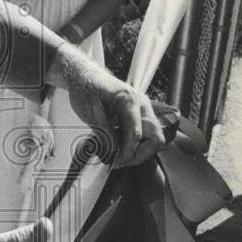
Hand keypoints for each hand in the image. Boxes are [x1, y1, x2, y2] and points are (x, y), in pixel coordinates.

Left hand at [51, 46, 164, 167]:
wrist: (86, 77)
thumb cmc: (86, 89)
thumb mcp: (90, 112)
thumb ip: (104, 132)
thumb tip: (114, 152)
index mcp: (129, 100)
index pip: (136, 133)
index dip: (127, 152)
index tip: (115, 163)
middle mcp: (142, 104)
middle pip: (155, 137)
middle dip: (139, 155)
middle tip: (119, 163)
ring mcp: (143, 109)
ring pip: (154, 138)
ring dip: (139, 151)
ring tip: (119, 158)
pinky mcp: (139, 114)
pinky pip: (146, 134)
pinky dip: (136, 145)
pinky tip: (120, 148)